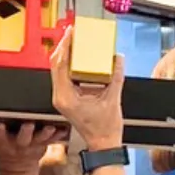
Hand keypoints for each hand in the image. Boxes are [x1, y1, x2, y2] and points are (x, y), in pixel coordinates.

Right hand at [0, 122, 67, 174]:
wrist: (18, 168)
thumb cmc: (2, 152)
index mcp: (4, 142)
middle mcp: (19, 143)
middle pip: (22, 137)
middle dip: (25, 131)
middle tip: (28, 124)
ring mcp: (33, 144)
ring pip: (40, 138)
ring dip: (45, 134)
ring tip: (49, 127)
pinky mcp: (44, 144)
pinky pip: (54, 139)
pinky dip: (59, 135)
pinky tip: (64, 129)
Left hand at [49, 27, 124, 150]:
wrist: (103, 143)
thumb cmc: (104, 128)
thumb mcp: (112, 98)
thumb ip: (115, 76)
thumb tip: (117, 58)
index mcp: (65, 97)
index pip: (60, 65)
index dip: (65, 46)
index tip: (71, 33)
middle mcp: (60, 96)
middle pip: (56, 64)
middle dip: (64, 46)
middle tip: (73, 32)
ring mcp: (62, 97)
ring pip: (59, 69)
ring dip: (66, 53)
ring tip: (75, 40)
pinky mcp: (67, 97)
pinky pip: (65, 75)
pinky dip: (71, 64)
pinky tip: (79, 56)